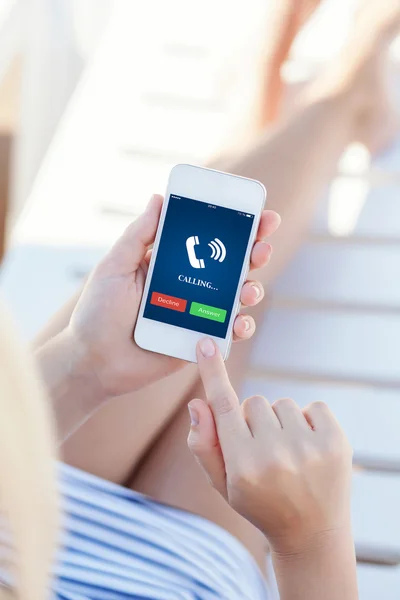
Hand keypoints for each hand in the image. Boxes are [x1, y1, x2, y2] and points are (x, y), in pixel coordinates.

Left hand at [67, 194, 280, 398]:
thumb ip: (139, 235)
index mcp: (171, 264)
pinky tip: (238, 323)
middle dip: (254, 252)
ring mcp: (197, 313)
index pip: (208, 239)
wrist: (93, 362)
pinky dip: (241, 327)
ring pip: (236, 297)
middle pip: (231, 265)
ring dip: (252, 288)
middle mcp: (189, 286)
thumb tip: (158, 198)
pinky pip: (228, 333)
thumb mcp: (115, 267)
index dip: (235, 226)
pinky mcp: (199, 341)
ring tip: (247, 289)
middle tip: (262, 246)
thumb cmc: (98, 313)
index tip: (255, 211)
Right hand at [187, 338, 352, 555]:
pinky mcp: (335, 441)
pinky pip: (314, 406)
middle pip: (254, 402)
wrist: (312, 533)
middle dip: (254, 420)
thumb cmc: (260, 504)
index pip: (223, 407)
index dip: (213, 372)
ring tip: (288, 452)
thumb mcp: (223, 484)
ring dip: (281, 422)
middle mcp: (275, 456)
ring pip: (282, 403)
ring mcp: (308, 448)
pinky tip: (308, 447)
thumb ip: (204, 444)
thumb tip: (198, 404)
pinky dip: (309, 421)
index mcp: (243, 467)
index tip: (207, 344)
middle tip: (264, 450)